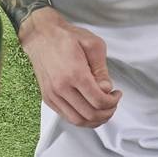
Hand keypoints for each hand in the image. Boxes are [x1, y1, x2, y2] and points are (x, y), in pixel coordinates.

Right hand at [20, 9, 119, 129]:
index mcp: (74, 73)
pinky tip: (88, 109)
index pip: (98, 101)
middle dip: (107, 112)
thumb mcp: (92, 45)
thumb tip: (106, 89)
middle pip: (90, 114)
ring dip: (94, 120)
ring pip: (77, 121)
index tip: (116, 95)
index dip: (112, 102)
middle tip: (112, 103)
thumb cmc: (65, 37)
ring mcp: (52, 95)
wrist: (40, 35)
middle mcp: (61, 87)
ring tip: (102, 109)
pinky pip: (67, 117)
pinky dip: (81, 118)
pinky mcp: (48, 98)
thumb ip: (102, 70)